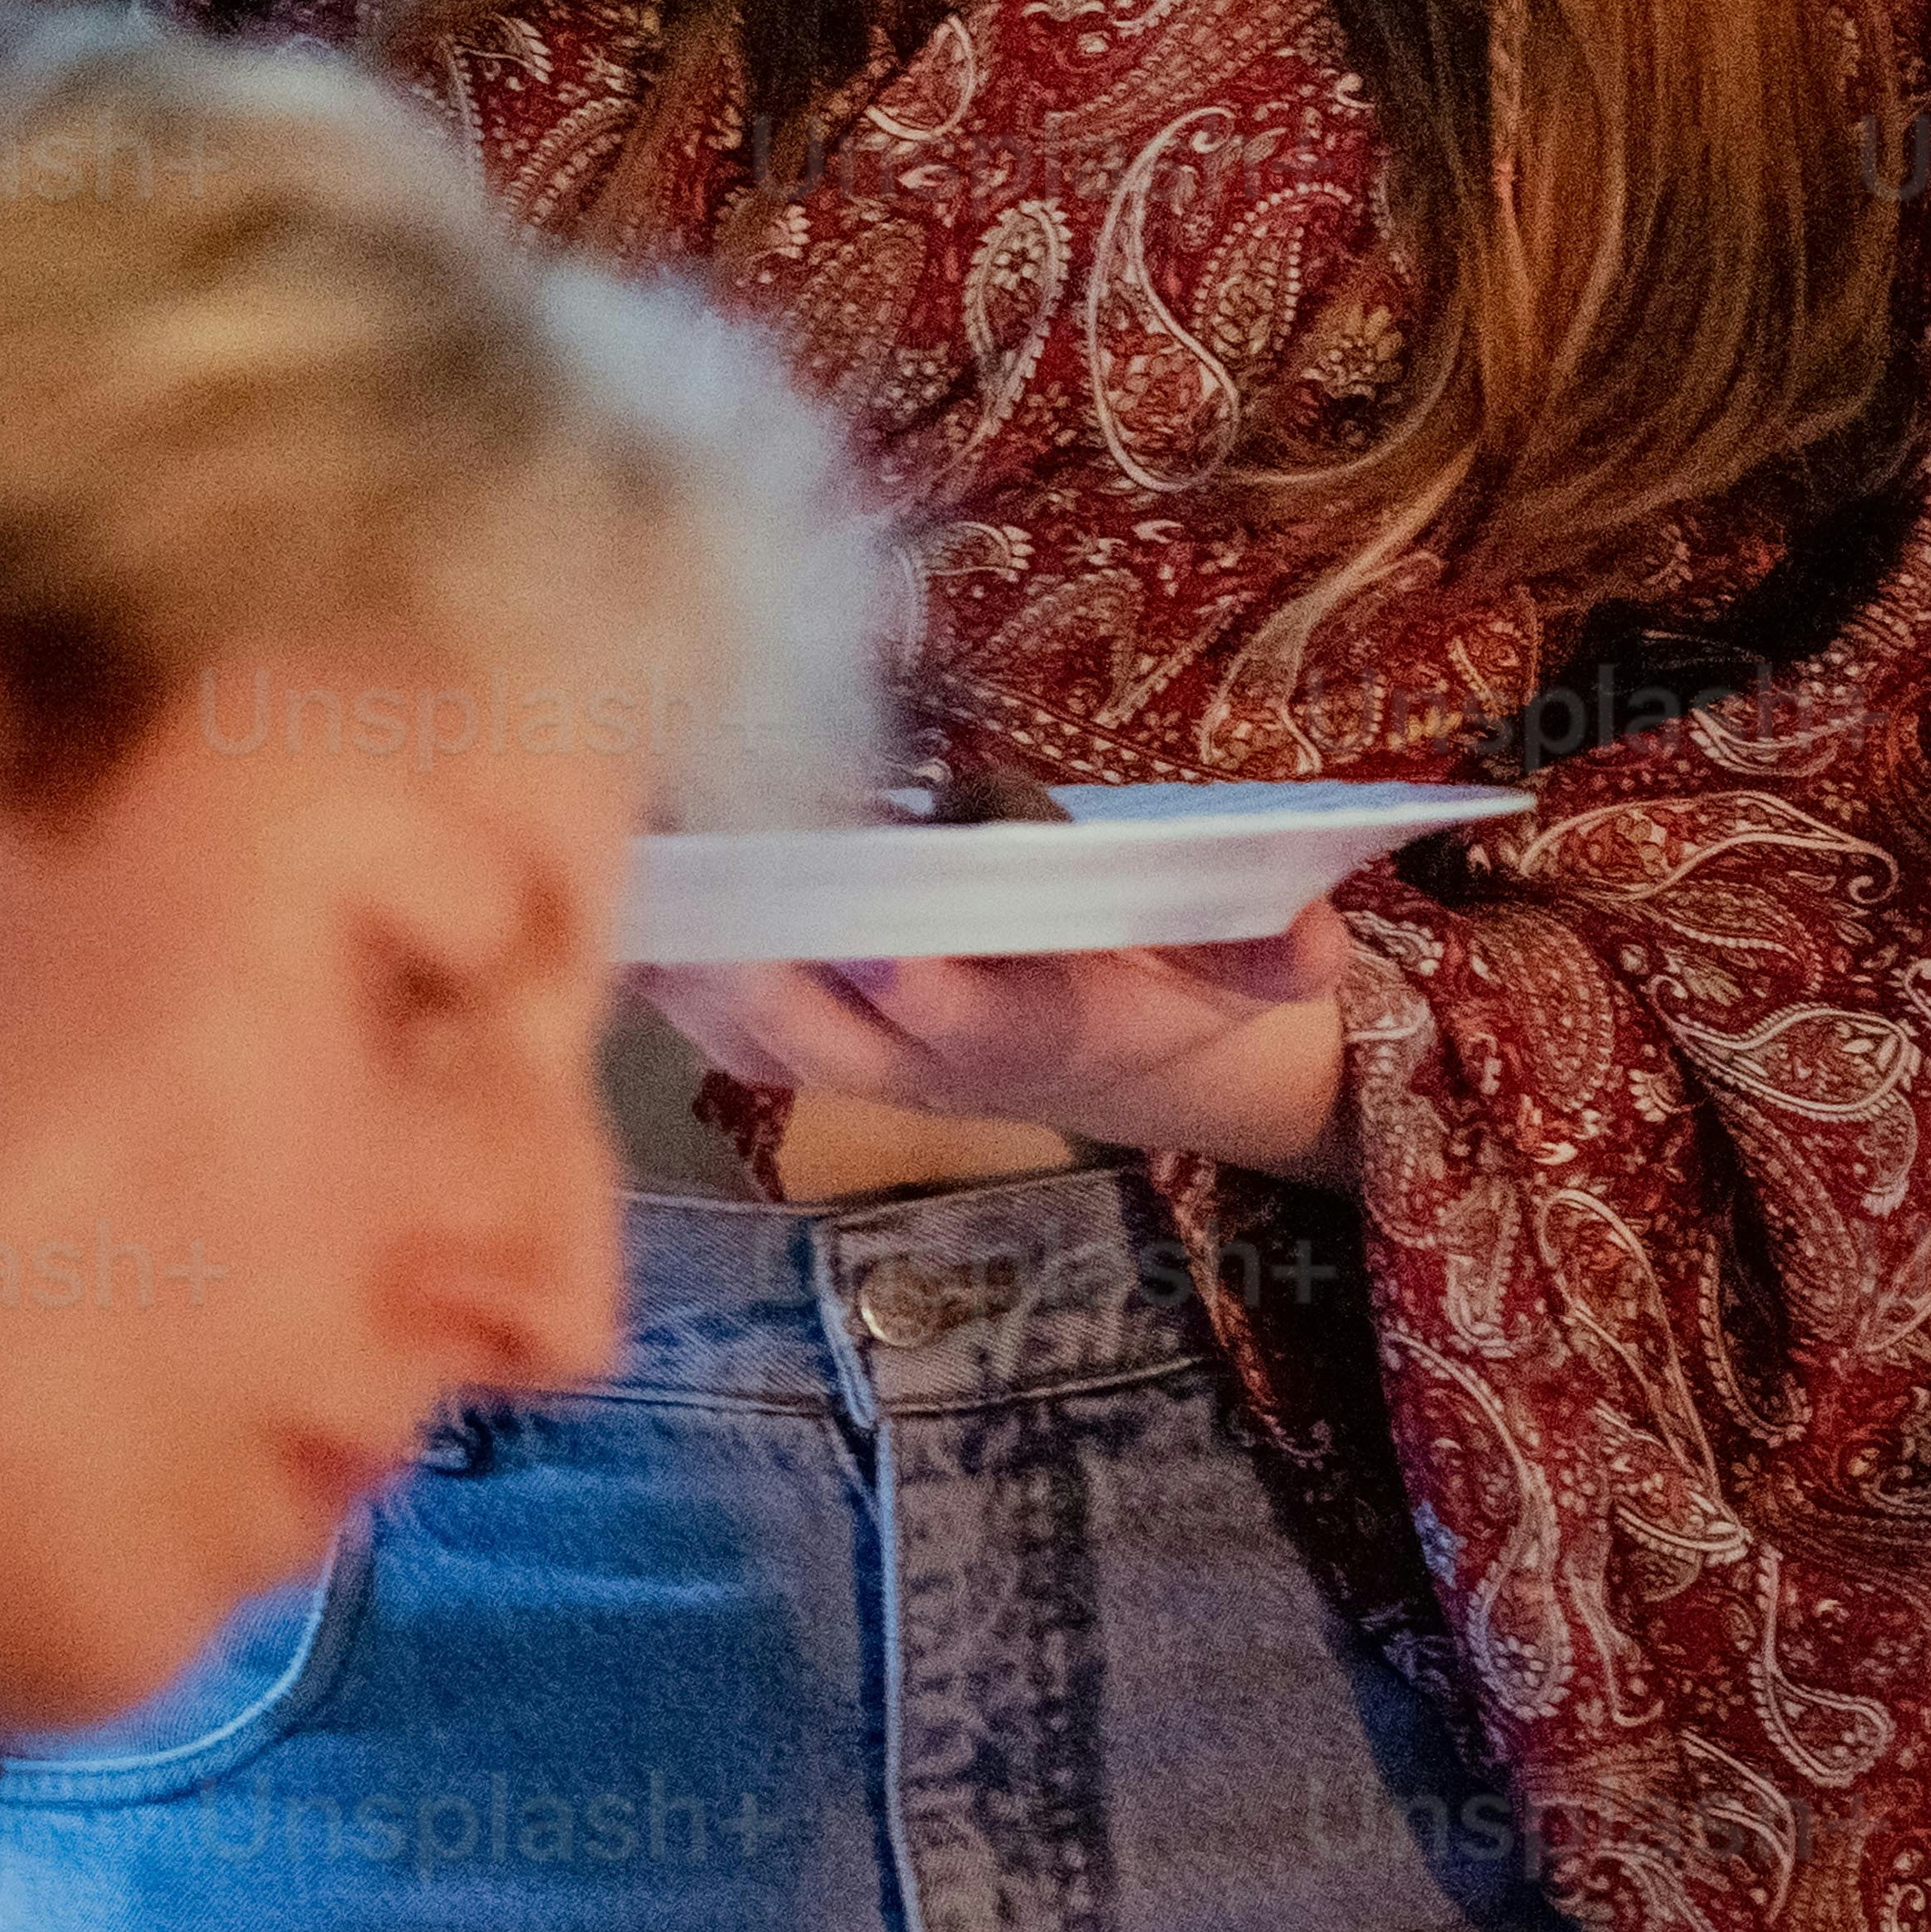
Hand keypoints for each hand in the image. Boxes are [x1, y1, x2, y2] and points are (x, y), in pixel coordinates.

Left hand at [645, 899, 1360, 1177]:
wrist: (1106, 1050)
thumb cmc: (1157, 976)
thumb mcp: (1231, 966)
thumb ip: (1266, 949)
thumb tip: (1323, 939)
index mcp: (1034, 1031)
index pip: (979, 1018)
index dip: (932, 988)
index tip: (890, 944)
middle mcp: (926, 1061)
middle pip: (825, 1031)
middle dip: (763, 965)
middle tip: (706, 881)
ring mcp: (853, 1057)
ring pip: (748, 1029)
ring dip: (688, 963)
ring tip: (632, 870)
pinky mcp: (796, 1035)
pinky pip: (706, 1011)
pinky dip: (660, 960)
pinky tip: (607, 889)